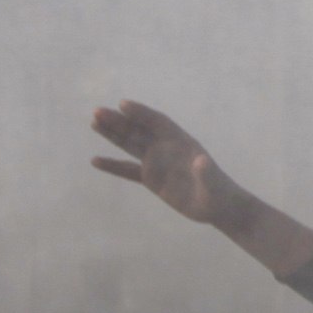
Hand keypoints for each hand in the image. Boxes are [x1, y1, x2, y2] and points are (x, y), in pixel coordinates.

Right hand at [90, 100, 242, 225]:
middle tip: (97, 111)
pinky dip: (113, 165)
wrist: (217, 208)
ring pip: (130, 145)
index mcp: (181, 142)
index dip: (141, 113)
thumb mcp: (212, 183)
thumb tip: (201, 161)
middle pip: (139, 130)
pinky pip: (128, 170)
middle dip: (119, 121)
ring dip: (112, 134)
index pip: (158, 122)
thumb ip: (206, 171)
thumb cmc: (218, 193)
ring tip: (94, 122)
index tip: (123, 104)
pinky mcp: (151, 179)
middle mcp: (166, 148)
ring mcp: (157, 163)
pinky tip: (95, 160)